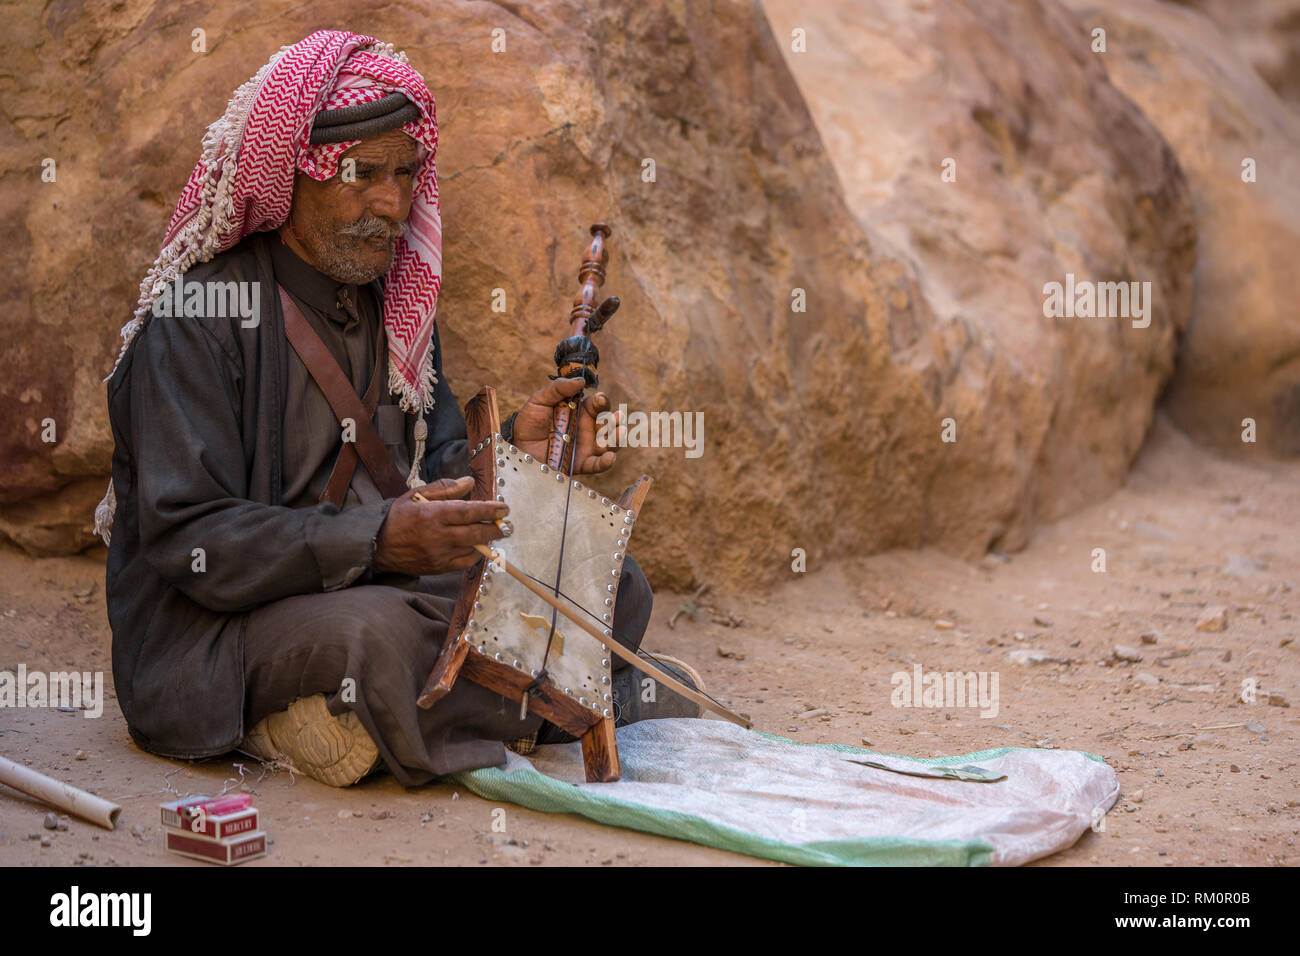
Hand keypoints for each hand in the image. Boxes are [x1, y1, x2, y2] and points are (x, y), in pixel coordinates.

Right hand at [373, 476, 507, 574]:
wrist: (378, 547)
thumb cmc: (397, 518)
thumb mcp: (415, 495)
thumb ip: (445, 488)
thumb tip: (469, 482)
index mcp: (432, 515)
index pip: (468, 512)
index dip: (490, 510)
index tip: (504, 508)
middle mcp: (437, 536)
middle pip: (476, 533)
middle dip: (496, 528)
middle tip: (507, 524)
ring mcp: (439, 554)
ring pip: (473, 549)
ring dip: (488, 541)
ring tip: (494, 533)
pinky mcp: (439, 568)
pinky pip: (465, 563)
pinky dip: (475, 554)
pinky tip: (478, 546)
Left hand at [511, 377, 625, 474]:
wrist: (517, 447)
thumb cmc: (528, 423)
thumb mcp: (539, 401)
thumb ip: (558, 388)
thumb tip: (580, 381)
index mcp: (580, 411)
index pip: (597, 405)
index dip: (602, 401)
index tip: (599, 399)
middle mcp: (587, 429)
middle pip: (609, 423)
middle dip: (616, 420)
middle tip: (617, 417)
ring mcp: (586, 447)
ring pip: (609, 443)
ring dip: (617, 438)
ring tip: (621, 432)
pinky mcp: (581, 464)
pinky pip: (597, 465)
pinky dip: (606, 462)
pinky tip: (609, 456)